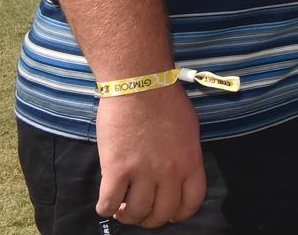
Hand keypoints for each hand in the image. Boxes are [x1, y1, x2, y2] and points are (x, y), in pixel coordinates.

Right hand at [96, 84, 205, 227]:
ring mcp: (143, 172)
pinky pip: (109, 204)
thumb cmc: (164, 96)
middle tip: (140, 209)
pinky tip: (106, 201)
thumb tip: (176, 174)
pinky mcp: (116, 169)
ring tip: (122, 205)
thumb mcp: (188, 127)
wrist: (139, 79)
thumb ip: (185, 154)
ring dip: (127, 215)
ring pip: (136, 214)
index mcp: (190, 160)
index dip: (178, 213)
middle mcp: (170, 171)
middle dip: (150, 218)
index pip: (191, 203)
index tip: (167, 210)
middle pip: (162, 214)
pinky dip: (106, 208)